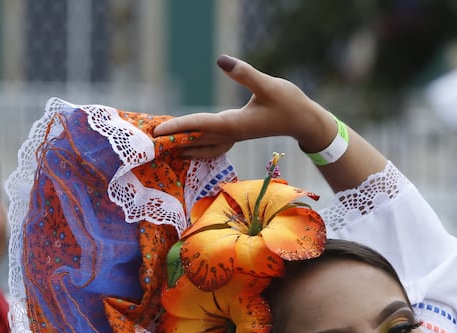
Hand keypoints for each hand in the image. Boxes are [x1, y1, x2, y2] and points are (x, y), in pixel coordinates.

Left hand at [152, 55, 335, 158]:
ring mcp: (235, 135)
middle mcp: (231, 133)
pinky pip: (213, 144)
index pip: (199, 125)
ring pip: (203, 145)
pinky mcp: (239, 133)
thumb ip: (245, 74)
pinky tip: (191, 147)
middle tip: (150, 142)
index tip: (157, 131)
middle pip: (196, 139)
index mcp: (234, 124)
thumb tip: (222, 60)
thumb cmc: (289, 103)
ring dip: (184, 147)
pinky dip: (199, 147)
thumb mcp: (268, 85)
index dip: (177, 127)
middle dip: (174, 140)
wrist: (305, 122)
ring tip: (165, 148)